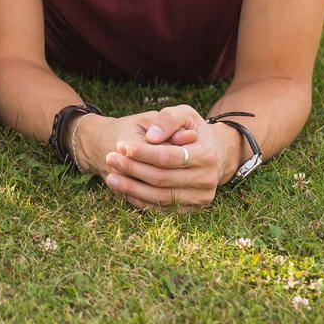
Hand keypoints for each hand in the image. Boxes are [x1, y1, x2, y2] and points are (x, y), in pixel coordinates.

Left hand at [101, 104, 233, 212]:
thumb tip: (152, 138)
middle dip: (133, 170)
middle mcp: (207, 179)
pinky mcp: (192, 209)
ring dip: (132, 189)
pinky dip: (141, 201)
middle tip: (110, 159)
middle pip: (162, 179)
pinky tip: (124, 191)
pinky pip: (162, 209)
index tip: (121, 145)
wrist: (213, 153)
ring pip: (161, 198)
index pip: (169, 157)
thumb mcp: (184, 114)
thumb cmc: (192, 130)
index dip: (142, 153)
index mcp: (206, 155)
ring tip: (110, 178)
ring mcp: (200, 197)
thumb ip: (168, 119)